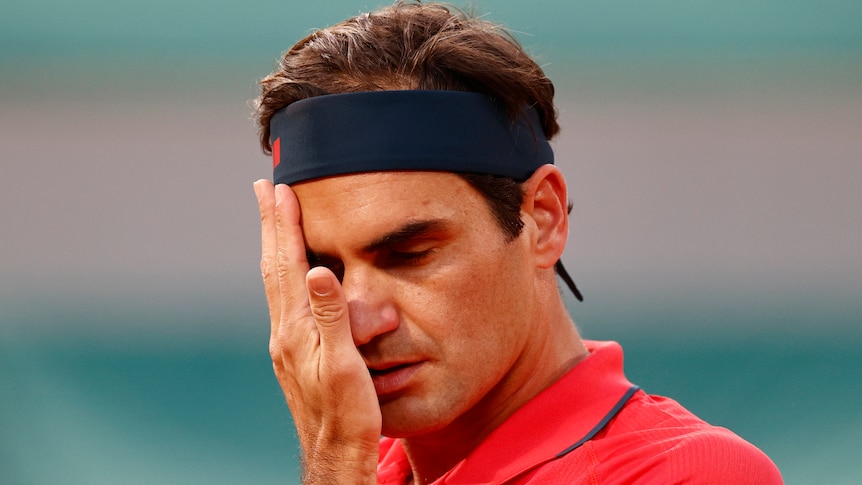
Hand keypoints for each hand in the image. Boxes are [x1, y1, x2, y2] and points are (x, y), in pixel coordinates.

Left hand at [254, 180, 379, 483]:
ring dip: (274, 244)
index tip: (279, 189)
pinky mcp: (292, 353)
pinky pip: (283, 298)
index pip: (289, 264)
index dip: (284, 225)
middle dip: (270, 224)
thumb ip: (333, 316)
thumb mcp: (346, 365)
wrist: (335, 454)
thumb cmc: (348, 414)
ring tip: (273, 219)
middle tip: (264, 188)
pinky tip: (290, 272)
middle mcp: (284, 331)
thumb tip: (319, 270)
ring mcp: (285, 343)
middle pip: (273, 266)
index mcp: (297, 328)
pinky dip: (283, 271)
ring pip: (275, 281)